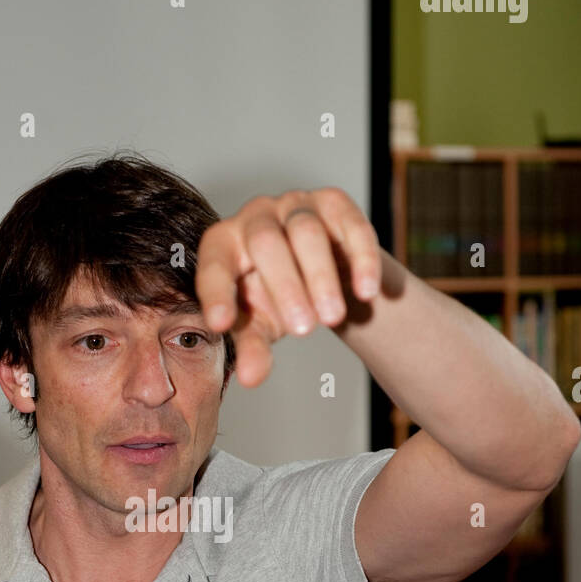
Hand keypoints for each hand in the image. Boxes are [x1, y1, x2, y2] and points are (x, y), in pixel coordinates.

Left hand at [196, 187, 381, 386]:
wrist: (323, 274)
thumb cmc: (278, 298)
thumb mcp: (262, 326)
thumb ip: (253, 349)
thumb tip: (251, 378)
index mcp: (224, 245)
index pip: (214, 265)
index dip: (217, 294)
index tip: (222, 325)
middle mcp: (255, 217)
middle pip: (266, 243)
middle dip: (285, 288)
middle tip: (304, 331)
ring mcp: (295, 204)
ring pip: (306, 232)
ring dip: (321, 277)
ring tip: (332, 319)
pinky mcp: (334, 203)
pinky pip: (351, 226)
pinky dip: (361, 260)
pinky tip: (366, 292)